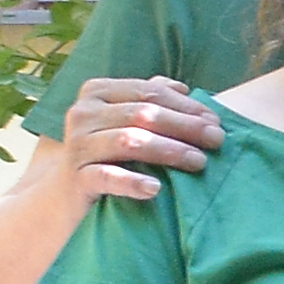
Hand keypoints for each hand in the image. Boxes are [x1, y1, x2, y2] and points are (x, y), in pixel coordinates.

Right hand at [56, 75, 222, 205]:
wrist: (66, 195)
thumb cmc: (106, 152)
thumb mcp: (123, 120)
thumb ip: (149, 99)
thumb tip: (184, 88)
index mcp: (97, 92)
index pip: (149, 92)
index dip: (187, 106)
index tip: (216, 121)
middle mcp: (83, 114)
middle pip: (144, 114)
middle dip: (186, 126)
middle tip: (217, 140)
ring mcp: (78, 145)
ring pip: (129, 141)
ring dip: (169, 150)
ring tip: (199, 161)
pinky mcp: (77, 178)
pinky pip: (107, 177)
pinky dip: (132, 182)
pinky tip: (155, 188)